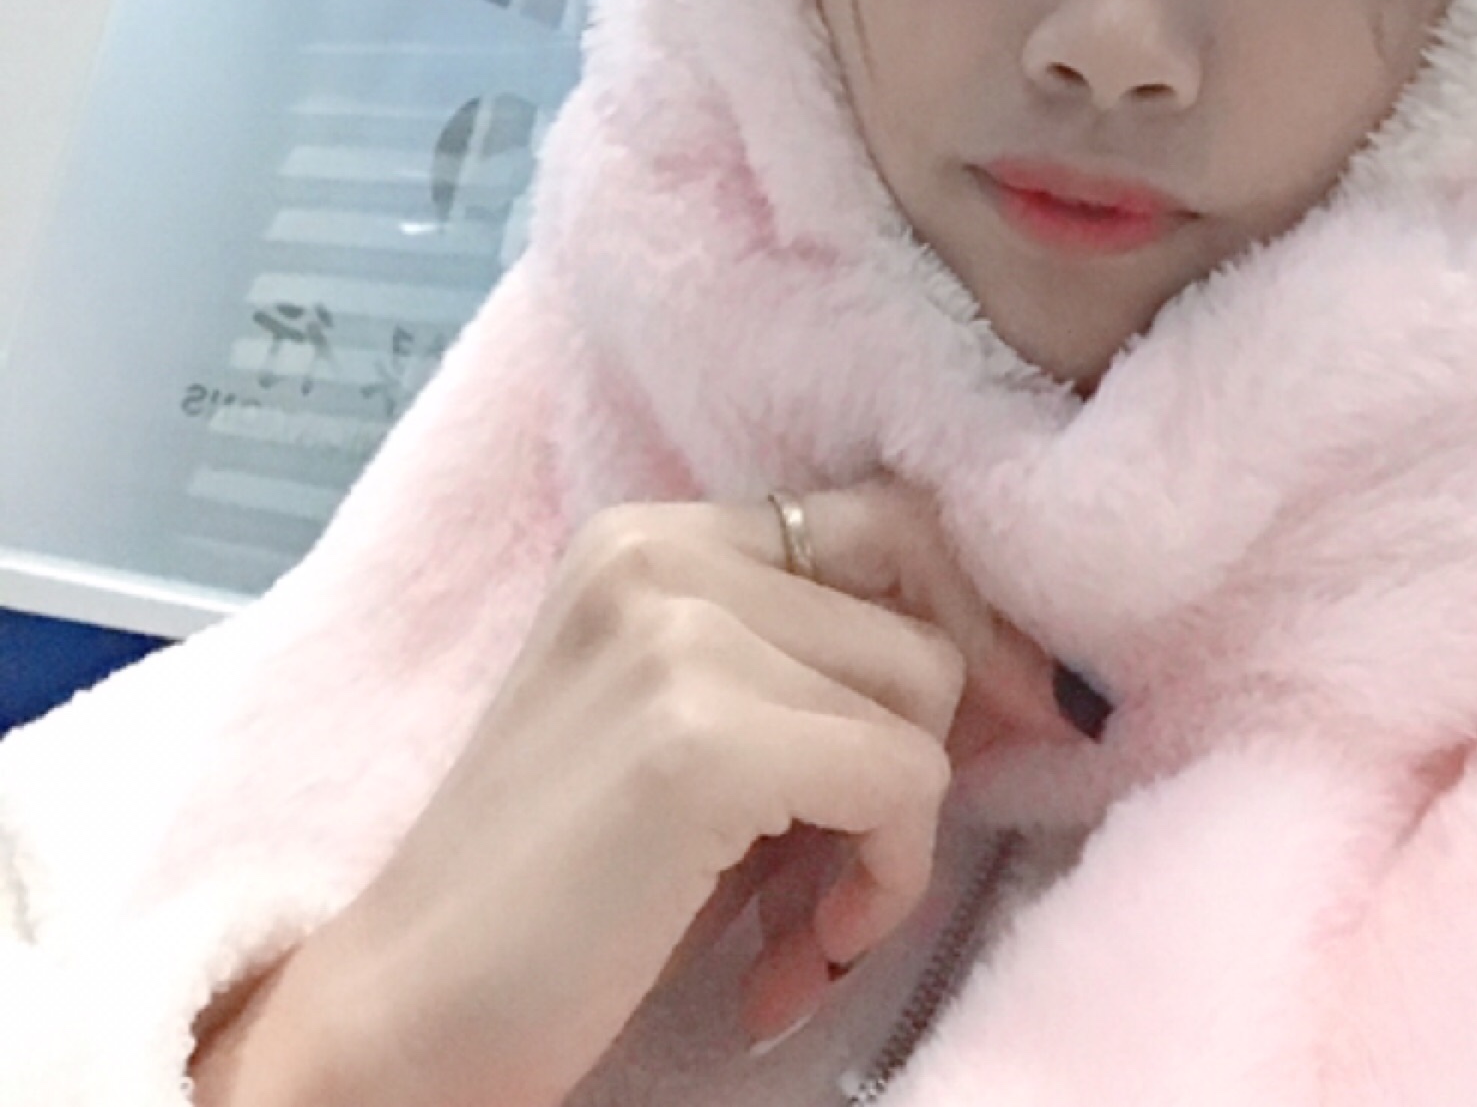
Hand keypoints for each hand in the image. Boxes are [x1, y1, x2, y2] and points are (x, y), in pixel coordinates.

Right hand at [191, 481, 1078, 1106]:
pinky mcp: (702, 737)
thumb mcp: (688, 728)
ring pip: (925, 698)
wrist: (397, 1020)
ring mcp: (680, 633)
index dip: (963, 618)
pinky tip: (793, 956)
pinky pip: (904, 783)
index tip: (999, 718)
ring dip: (895, 838)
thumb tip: (1018, 678)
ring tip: (806, 922)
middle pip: (923, 610)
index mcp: (656, 535)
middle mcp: (665, 552)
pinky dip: (883, 884)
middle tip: (861, 863)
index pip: (890, 518)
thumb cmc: (560, 898)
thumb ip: (810, 672)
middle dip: (929, 745)